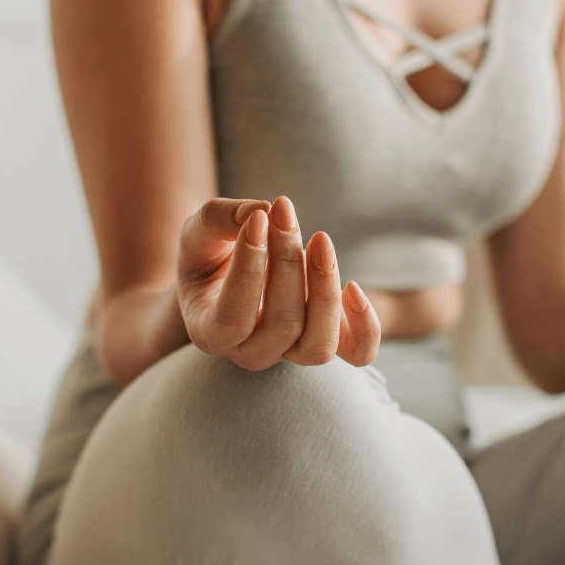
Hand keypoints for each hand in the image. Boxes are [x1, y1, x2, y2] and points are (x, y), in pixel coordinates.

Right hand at [177, 196, 379, 370]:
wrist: (228, 276)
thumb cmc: (209, 254)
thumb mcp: (199, 231)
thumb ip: (218, 218)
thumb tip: (262, 211)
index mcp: (209, 333)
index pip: (233, 317)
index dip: (249, 268)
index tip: (259, 219)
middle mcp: (250, 353)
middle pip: (283, 325)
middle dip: (289, 263)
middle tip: (284, 211)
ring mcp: (290, 353)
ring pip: (319, 345)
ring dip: (325, 289)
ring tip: (319, 240)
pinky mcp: (323, 341)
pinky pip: (358, 353)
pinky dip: (365, 326)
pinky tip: (353, 286)